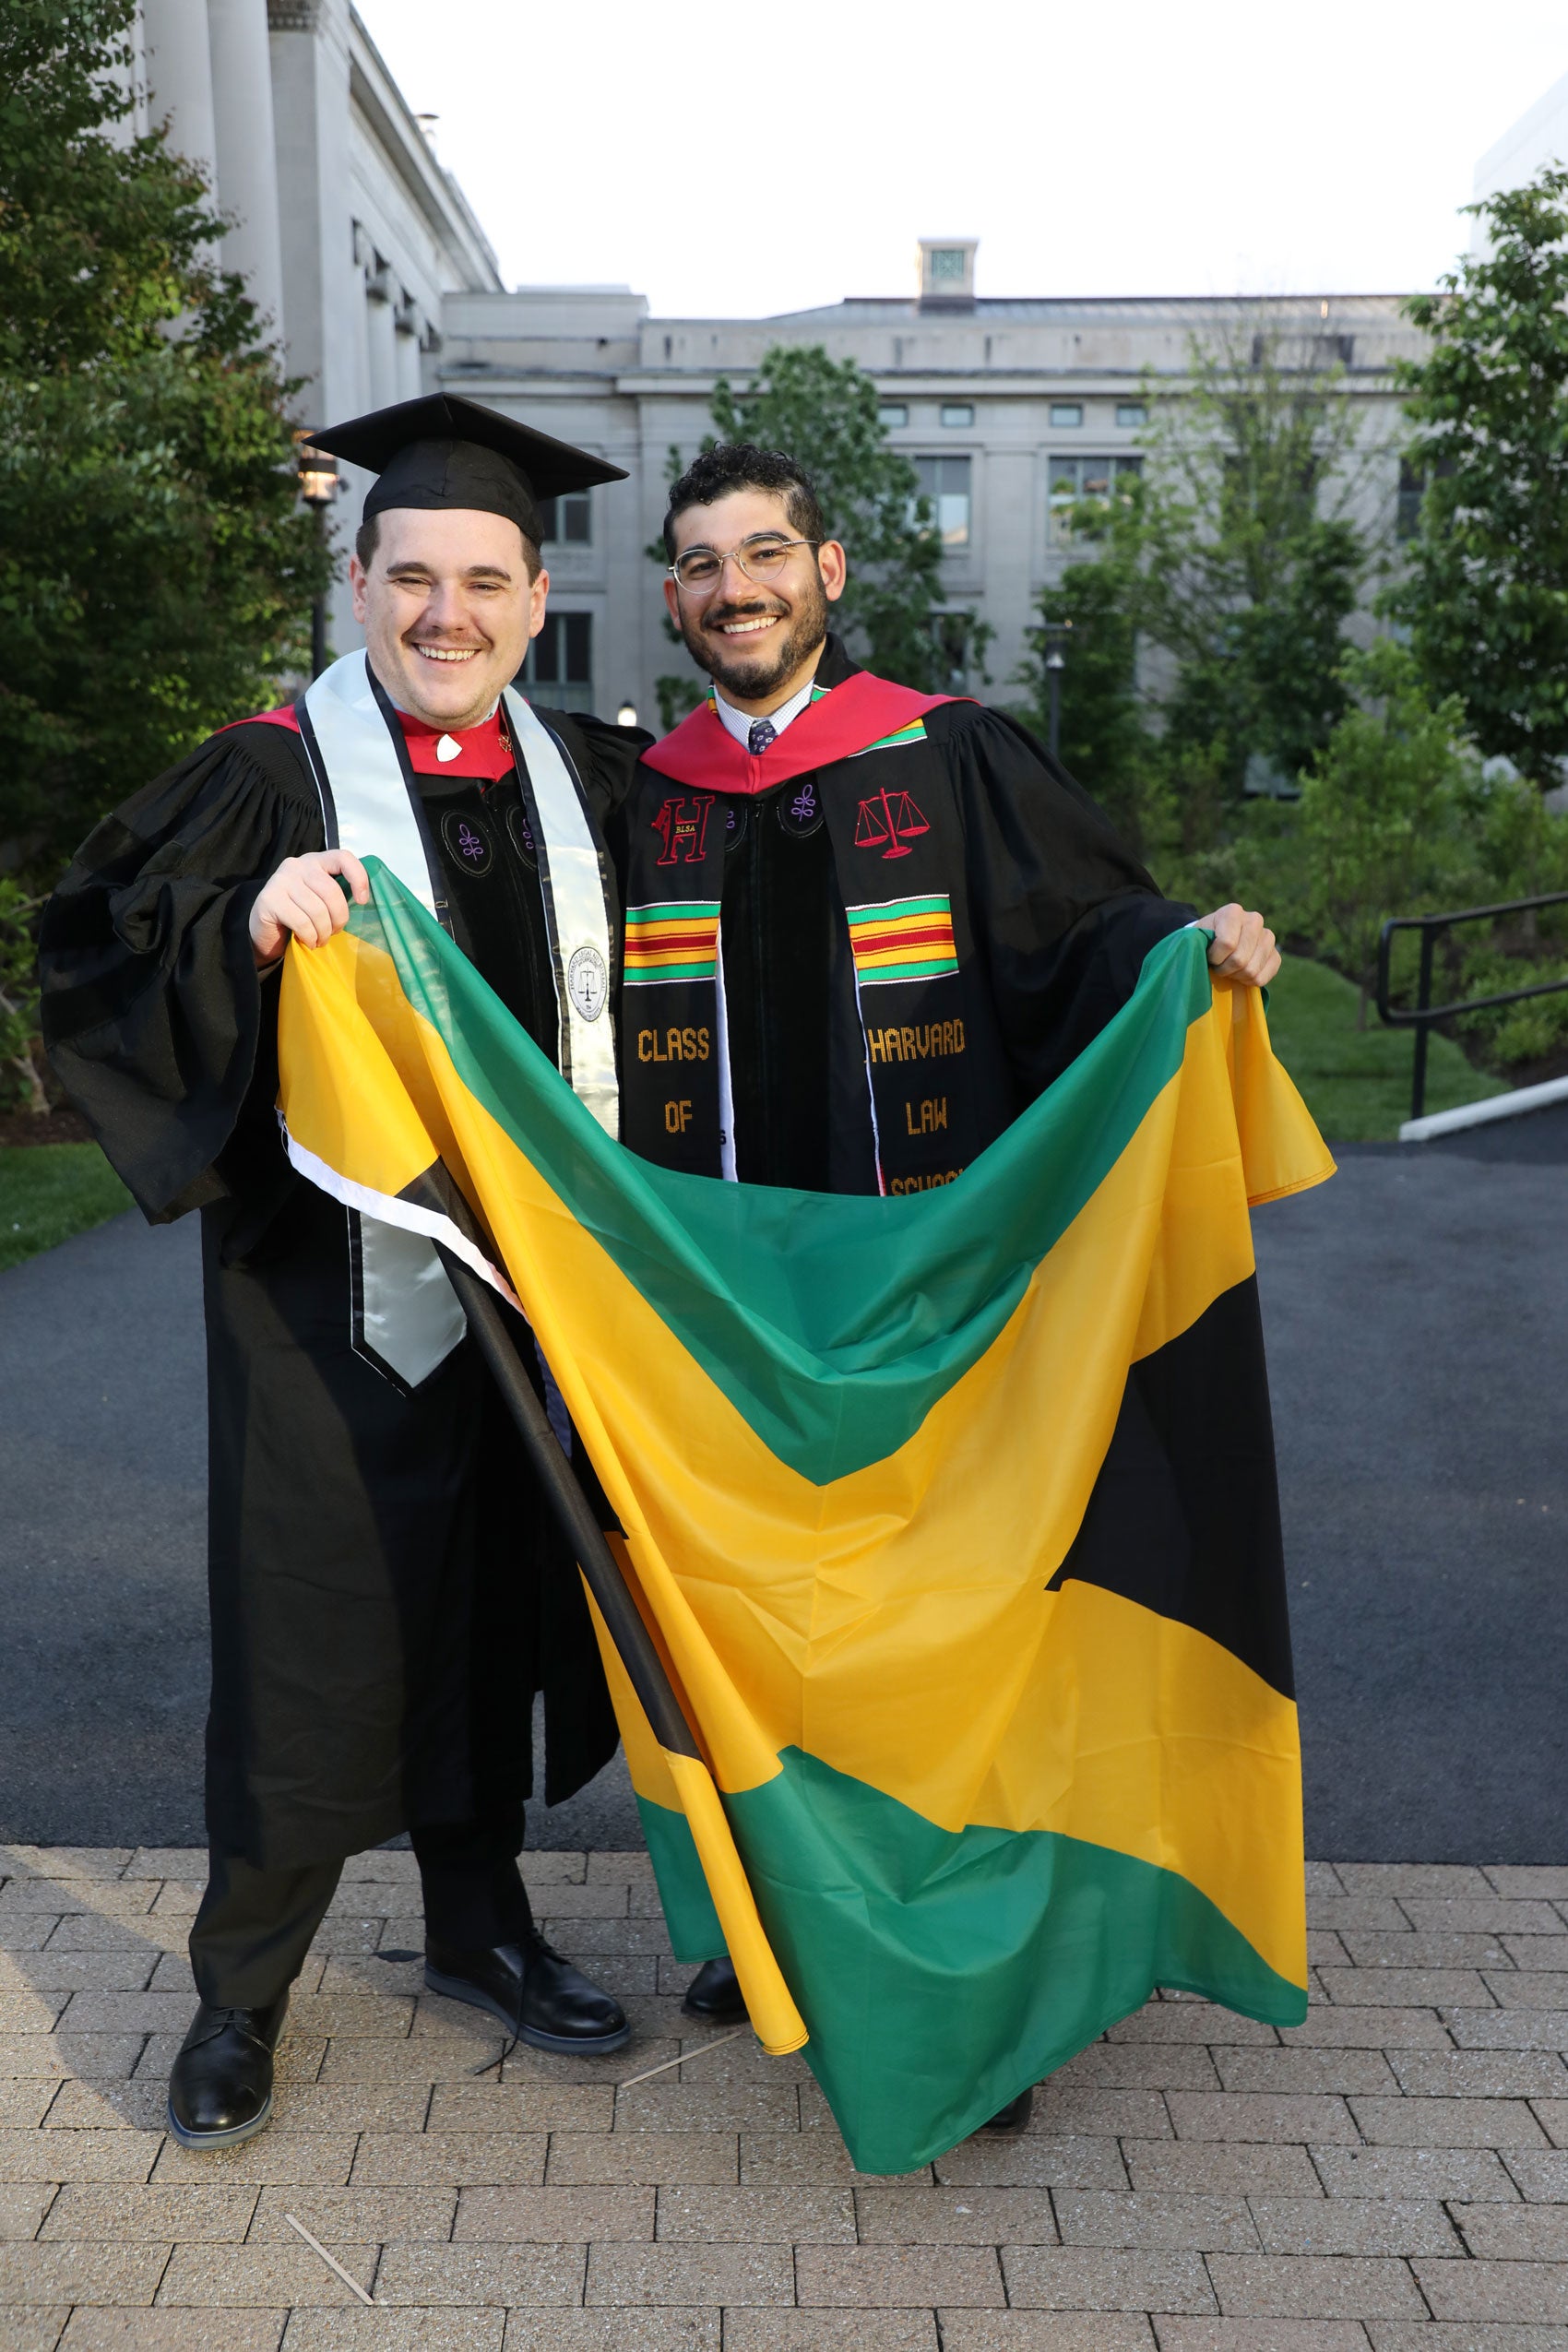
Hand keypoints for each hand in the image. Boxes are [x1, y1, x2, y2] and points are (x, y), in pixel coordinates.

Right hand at [249, 848, 369, 966]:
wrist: (264, 930)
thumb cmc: (299, 915)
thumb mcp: (320, 899)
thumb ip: (336, 894)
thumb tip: (361, 902)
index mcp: (315, 861)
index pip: (343, 858)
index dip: (358, 878)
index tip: (362, 901)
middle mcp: (297, 865)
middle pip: (331, 892)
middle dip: (339, 919)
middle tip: (334, 932)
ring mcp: (281, 880)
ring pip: (317, 910)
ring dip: (323, 933)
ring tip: (320, 940)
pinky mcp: (269, 899)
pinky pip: (302, 922)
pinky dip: (310, 937)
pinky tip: (308, 941)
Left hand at [1198, 903, 1279, 988]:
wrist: (1217, 941)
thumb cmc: (1205, 940)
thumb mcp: (1197, 938)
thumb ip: (1199, 945)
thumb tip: (1206, 961)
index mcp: (1233, 912)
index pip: (1227, 944)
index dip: (1214, 957)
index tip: (1209, 955)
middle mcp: (1254, 920)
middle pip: (1240, 959)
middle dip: (1224, 968)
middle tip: (1218, 965)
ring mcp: (1268, 937)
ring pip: (1251, 971)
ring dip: (1235, 976)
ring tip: (1229, 968)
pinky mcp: (1276, 954)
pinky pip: (1262, 978)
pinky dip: (1248, 981)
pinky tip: (1241, 973)